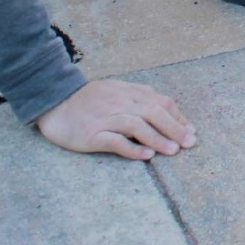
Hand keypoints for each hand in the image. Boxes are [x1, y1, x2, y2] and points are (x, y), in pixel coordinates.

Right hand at [36, 79, 196, 159]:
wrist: (53, 103)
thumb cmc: (87, 100)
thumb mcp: (114, 89)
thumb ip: (137, 95)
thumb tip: (165, 104)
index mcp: (127, 92)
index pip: (160, 102)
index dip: (177, 116)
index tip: (191, 131)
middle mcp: (119, 103)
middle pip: (153, 112)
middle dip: (175, 128)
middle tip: (190, 143)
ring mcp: (105, 118)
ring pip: (137, 125)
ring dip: (158, 138)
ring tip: (174, 151)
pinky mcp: (92, 134)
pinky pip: (115, 141)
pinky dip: (132, 148)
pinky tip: (146, 156)